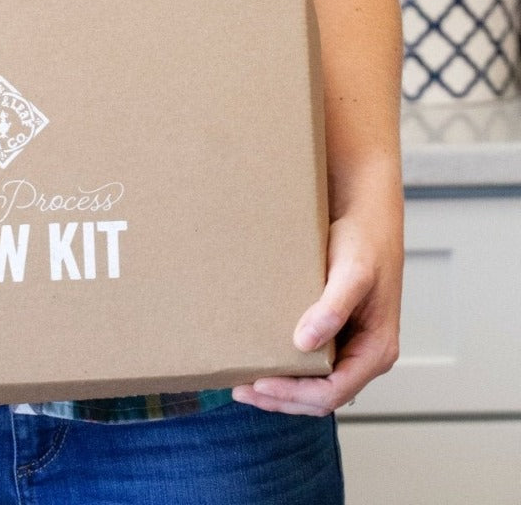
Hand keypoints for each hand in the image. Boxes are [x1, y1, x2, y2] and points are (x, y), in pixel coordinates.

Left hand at [231, 210, 401, 415]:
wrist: (367, 218)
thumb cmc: (364, 242)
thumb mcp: (352, 272)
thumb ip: (333, 308)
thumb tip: (305, 342)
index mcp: (377, 349)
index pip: (334, 391)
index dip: (295, 394)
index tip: (260, 383)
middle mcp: (364, 354)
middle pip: (321, 397)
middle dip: (281, 398)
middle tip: (240, 390)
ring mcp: (349, 346)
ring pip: (314, 384)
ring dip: (281, 389)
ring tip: (243, 383)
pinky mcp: (335, 333)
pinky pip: (310, 363)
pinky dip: (286, 370)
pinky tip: (260, 360)